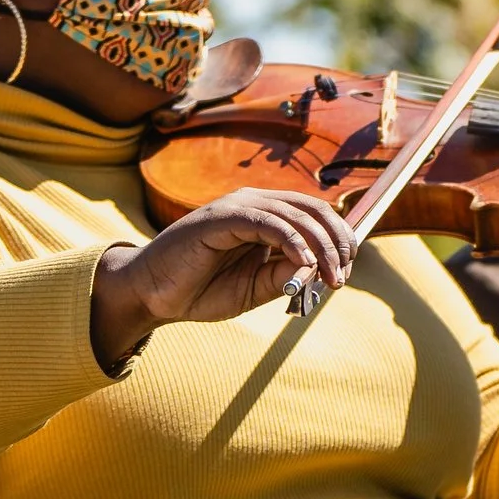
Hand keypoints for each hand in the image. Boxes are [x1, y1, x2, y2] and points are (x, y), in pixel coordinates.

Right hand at [91, 193, 355, 369]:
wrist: (153, 294)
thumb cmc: (200, 290)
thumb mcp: (255, 288)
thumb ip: (285, 275)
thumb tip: (320, 269)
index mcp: (264, 215)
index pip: (314, 213)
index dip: (338, 238)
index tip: (345, 272)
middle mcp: (254, 203)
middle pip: (312, 209)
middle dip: (336, 243)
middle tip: (341, 278)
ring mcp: (237, 206)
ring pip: (295, 215)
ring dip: (320, 248)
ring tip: (330, 278)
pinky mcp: (222, 217)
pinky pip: (268, 223)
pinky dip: (292, 243)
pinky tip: (304, 265)